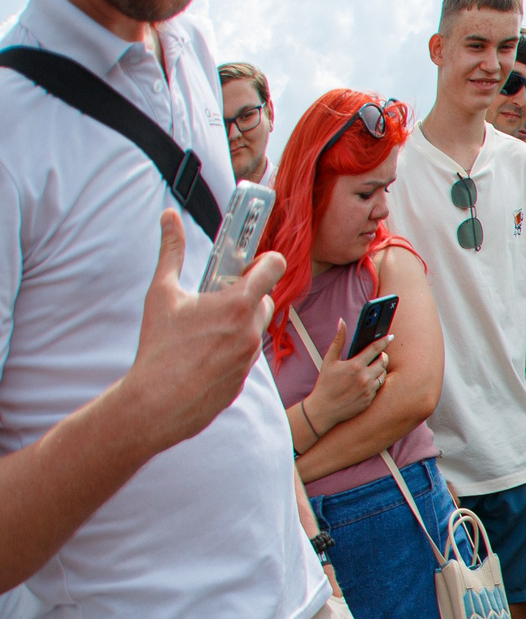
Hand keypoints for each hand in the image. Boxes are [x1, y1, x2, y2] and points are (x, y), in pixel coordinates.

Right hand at [122, 210, 288, 452]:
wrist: (158, 403)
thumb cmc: (159, 346)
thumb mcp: (161, 293)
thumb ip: (170, 251)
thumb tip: (169, 215)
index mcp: (237, 304)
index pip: (273, 267)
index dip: (264, 259)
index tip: (247, 262)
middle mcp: (251, 329)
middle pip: (264, 299)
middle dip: (246, 293)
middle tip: (217, 295)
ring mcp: (251, 357)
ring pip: (254, 328)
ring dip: (238, 321)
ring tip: (205, 326)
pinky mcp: (244, 378)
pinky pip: (244, 354)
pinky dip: (230, 348)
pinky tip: (202, 353)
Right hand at [304, 314, 391, 436]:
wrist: (324, 409)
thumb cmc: (325, 383)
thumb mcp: (329, 360)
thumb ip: (338, 340)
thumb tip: (341, 322)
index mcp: (355, 366)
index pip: (375, 349)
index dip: (384, 341)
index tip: (391, 336)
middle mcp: (365, 377)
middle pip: (383, 361)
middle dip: (382, 356)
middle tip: (378, 354)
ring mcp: (369, 389)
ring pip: (383, 373)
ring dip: (381, 368)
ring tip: (372, 367)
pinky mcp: (370, 399)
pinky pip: (379, 386)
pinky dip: (376, 380)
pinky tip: (369, 379)